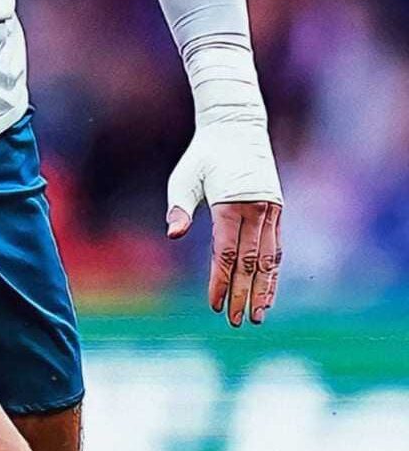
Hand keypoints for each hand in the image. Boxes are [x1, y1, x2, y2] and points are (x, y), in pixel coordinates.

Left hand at [166, 124, 283, 327]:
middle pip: (249, 263)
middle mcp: (256, 211)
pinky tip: (268, 290)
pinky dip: (273, 271)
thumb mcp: (184, 177)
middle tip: (234, 321)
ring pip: (269, 259)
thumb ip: (180, 207)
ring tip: (257, 315)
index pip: (226, 253)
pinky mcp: (277, 211)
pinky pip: (276, 247)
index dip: (221, 281)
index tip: (214, 305)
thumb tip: (173, 234)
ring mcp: (271, 211)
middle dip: (241, 294)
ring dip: (263, 289)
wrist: (237, 129)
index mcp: (231, 205)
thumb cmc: (204, 155)